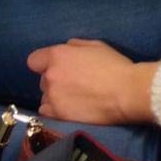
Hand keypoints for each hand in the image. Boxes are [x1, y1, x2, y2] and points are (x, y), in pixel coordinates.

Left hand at [27, 39, 158, 125]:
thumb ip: (74, 46)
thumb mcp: (95, 45)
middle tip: (73, 84)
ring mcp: (53, 96)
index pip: (34, 60)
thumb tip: (66, 49)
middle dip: (55, 80)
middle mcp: (50, 75)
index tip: (57, 68)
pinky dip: (54, 111)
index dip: (44, 64)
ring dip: (55, 96)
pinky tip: (69, 110)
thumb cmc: (114, 66)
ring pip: (45, 96)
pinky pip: (46, 112)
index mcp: (57, 55)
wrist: (126, 92)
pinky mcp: (58, 114)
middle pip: (43, 79)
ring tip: (74, 99)